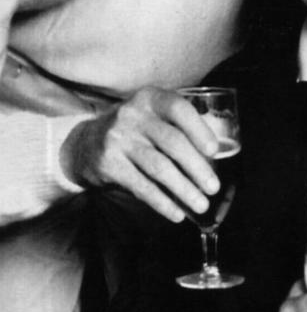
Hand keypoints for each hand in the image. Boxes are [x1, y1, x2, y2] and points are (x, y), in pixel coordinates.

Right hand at [59, 86, 219, 221]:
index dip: (199, 130)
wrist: (84, 143)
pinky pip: (141, 187)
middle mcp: (133, 115)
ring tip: (201, 205)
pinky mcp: (108, 164)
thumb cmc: (134, 129)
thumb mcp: (152, 114)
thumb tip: (217, 152)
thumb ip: (178, 124)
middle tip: (213, 187)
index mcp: (150, 98)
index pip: (179, 108)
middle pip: (173, 142)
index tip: (215, 151)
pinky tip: (177, 213)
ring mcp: (118, 139)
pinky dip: (162, 202)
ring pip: (159, 168)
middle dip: (197, 168)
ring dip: (184, 190)